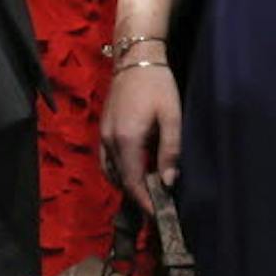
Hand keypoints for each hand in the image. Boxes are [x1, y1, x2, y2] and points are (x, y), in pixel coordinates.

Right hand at [99, 61, 181, 216]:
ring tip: (148, 192)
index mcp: (127, 139)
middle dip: (138, 196)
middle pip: (121, 179)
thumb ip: (170, 151)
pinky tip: (135, 171)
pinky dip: (119, 172)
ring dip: (128, 185)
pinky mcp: (103, 128)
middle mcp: (110, 140)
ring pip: (111, 171)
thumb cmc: (158, 85)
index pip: (133, 182)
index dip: (145, 202)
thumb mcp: (172, 117)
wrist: (135, 59)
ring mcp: (103, 134)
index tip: (158, 216)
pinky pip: (107, 160)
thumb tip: (168, 182)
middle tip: (158, 208)